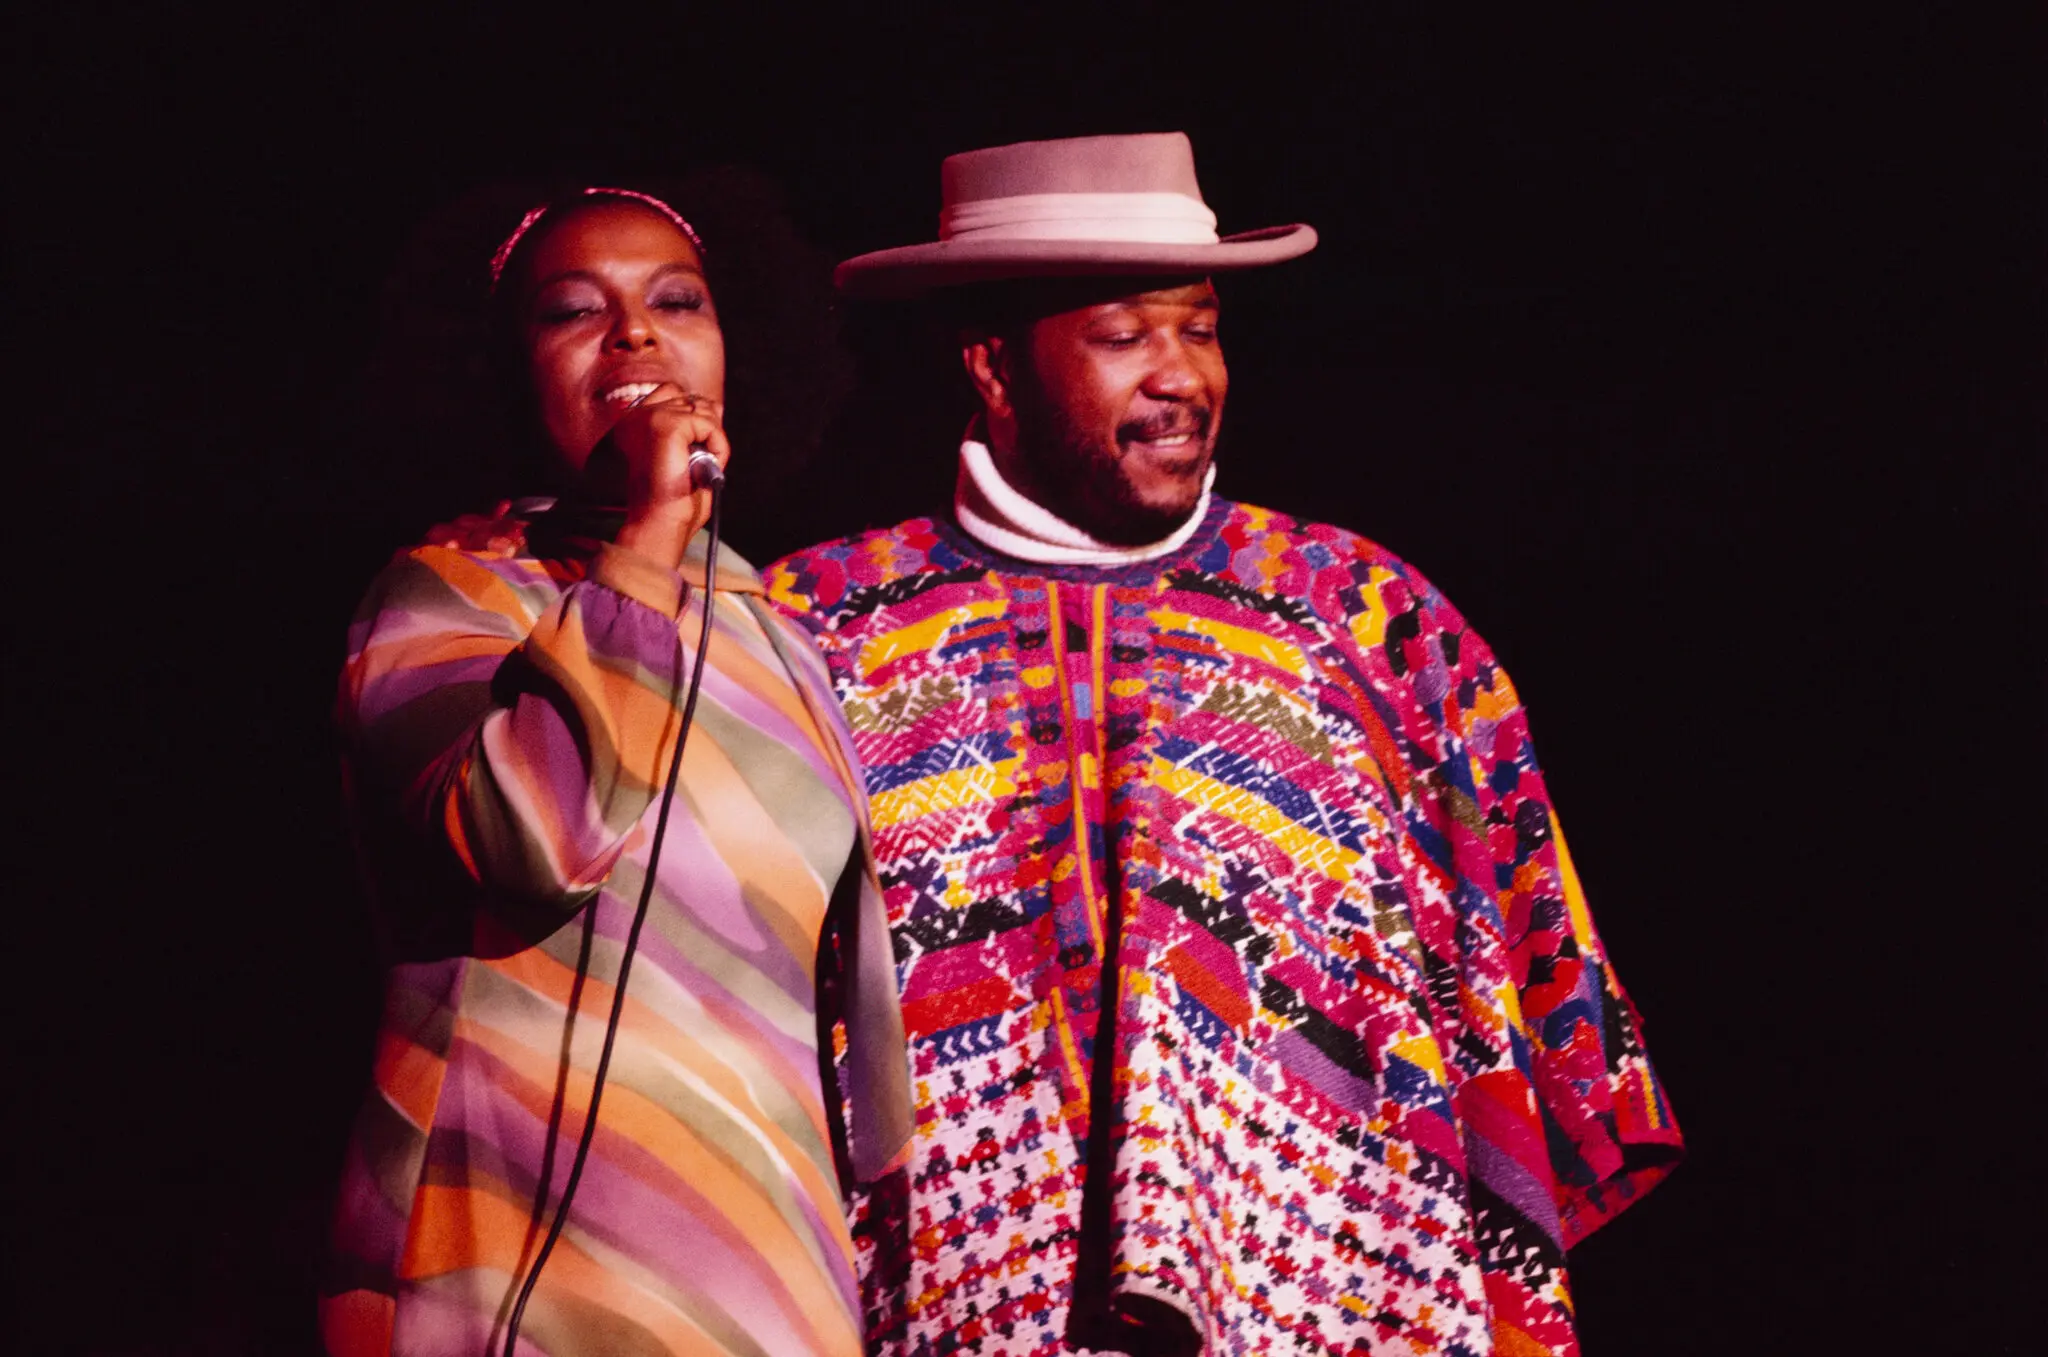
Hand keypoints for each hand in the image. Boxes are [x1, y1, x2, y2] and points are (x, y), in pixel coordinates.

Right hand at [585, 385, 730, 569]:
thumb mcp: (682, 454)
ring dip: (713, 439)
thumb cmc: (670, 499)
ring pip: (702, 410)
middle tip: (700, 461)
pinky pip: (709, 424)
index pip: (672, 392)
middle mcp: (635, 415)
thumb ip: (693, 426)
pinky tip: (704, 467)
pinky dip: (718, 446)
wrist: (658, 523)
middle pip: (691, 398)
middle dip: (707, 428)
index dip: (694, 415)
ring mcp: (648, 416)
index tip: (698, 446)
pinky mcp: (665, 424)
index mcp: (632, 422)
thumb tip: (714, 405)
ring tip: (700, 467)